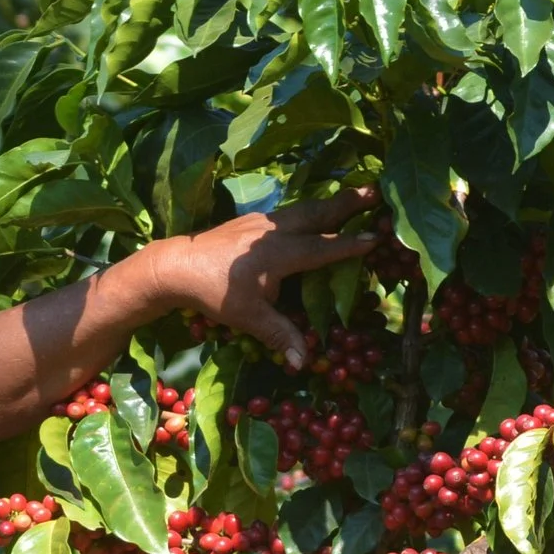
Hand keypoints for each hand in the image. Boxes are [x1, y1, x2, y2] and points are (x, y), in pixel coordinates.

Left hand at [143, 189, 378, 369]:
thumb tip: (303, 364)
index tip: (377, 239)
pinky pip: (290, 211)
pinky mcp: (253, 220)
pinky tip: (315, 209)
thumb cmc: (214, 293)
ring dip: (331, 201)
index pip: (323, 248)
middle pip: (318, 213)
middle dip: (349, 203)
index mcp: (280, 253)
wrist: (176, 265)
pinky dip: (310, 207)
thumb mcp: (249, 318)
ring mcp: (263, 222)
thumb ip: (279, 336)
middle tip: (376, 190)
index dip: (351, 245)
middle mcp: (275, 231)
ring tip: (356, 192)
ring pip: (305, 207)